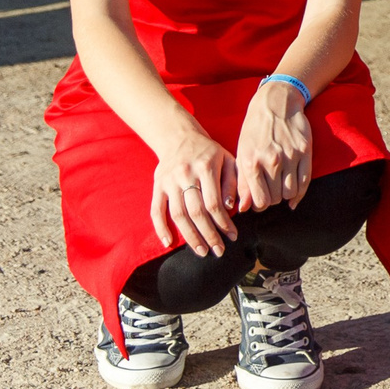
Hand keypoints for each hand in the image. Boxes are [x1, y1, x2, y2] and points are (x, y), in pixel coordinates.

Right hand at [149, 128, 239, 257]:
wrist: (179, 137)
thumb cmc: (209, 153)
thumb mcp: (228, 160)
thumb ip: (234, 182)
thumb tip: (233, 208)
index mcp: (206, 166)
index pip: (214, 202)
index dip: (223, 222)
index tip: (232, 236)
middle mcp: (185, 174)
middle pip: (196, 212)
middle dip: (208, 234)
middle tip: (218, 251)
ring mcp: (168, 181)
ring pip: (178, 214)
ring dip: (190, 236)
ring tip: (201, 251)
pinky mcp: (157, 186)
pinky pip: (155, 210)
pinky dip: (160, 228)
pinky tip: (169, 243)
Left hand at [233, 79, 313, 212]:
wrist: (275, 104)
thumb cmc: (254, 130)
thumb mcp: (242, 153)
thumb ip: (242, 183)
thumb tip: (242, 209)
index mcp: (251, 163)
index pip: (260, 201)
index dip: (260, 206)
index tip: (260, 201)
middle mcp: (270, 161)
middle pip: (276, 198)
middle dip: (273, 199)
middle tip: (271, 193)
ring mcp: (289, 156)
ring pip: (291, 192)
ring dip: (286, 195)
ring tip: (281, 189)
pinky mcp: (304, 151)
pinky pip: (305, 181)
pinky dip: (300, 193)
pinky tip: (295, 196)